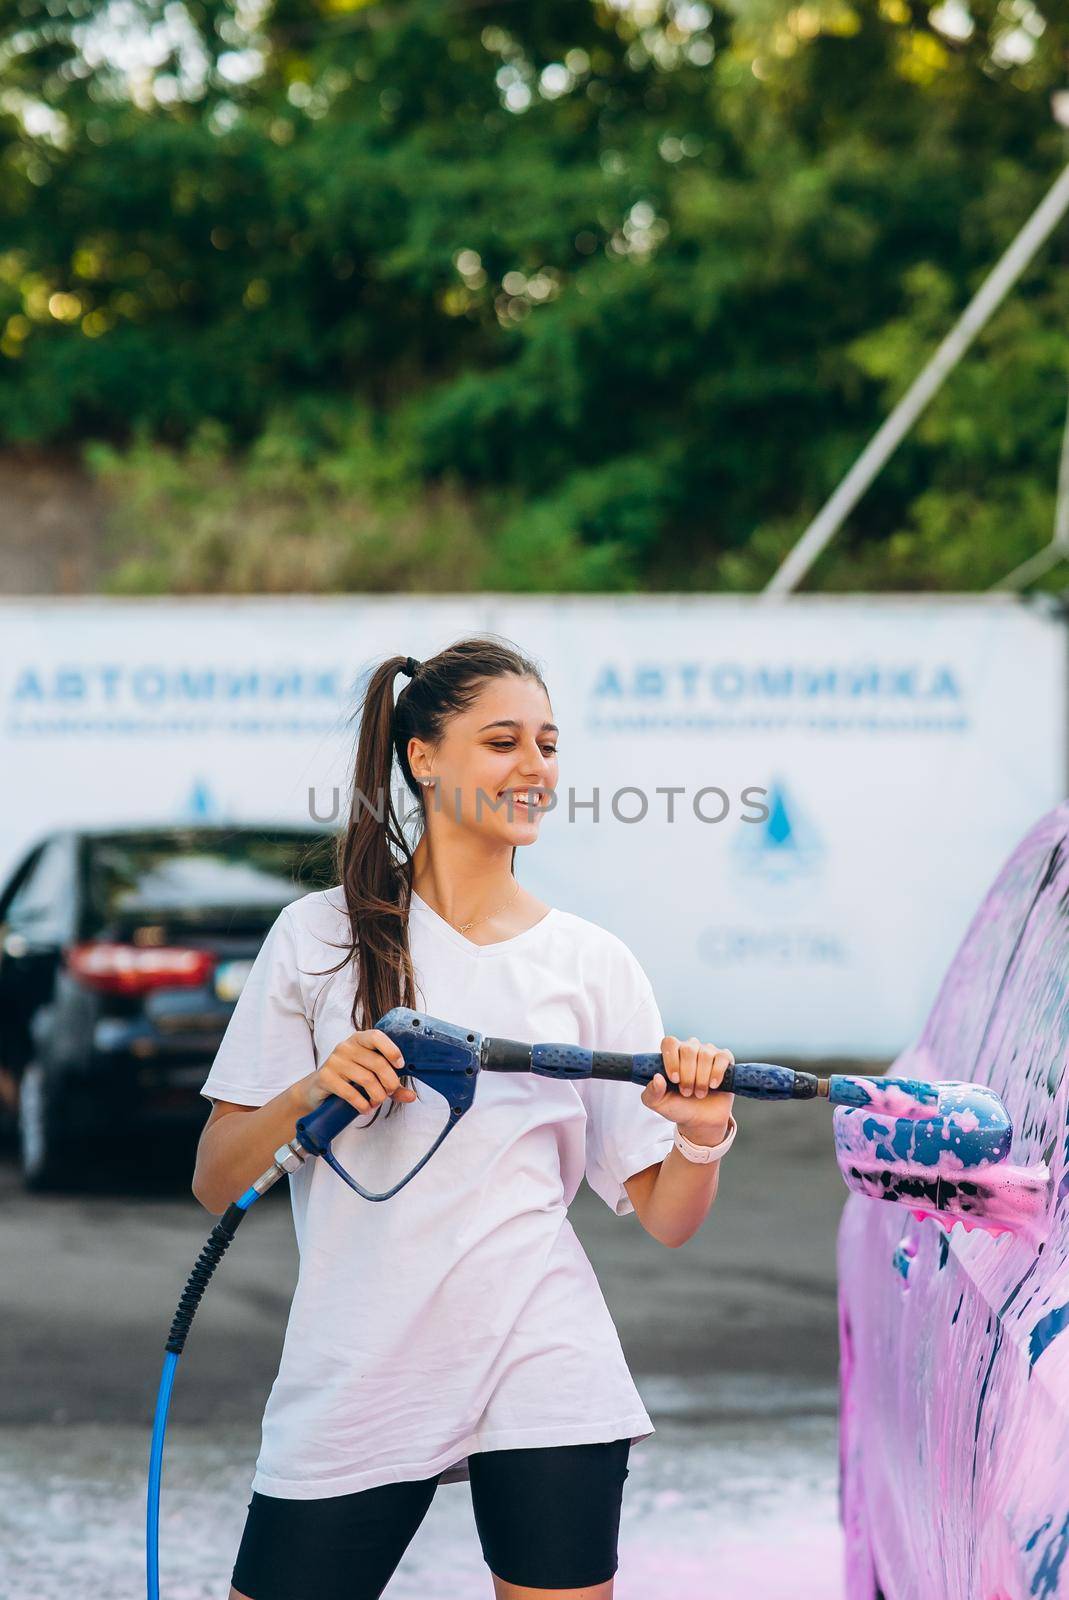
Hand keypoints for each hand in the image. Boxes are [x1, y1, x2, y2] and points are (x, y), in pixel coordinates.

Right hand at [296, 1029, 418, 1115]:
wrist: (316, 1090)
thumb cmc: (349, 1080)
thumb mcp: (371, 1078)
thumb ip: (391, 1085)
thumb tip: (412, 1096)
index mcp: (359, 1040)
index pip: (377, 1036)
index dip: (391, 1050)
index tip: (400, 1065)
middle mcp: (346, 1047)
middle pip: (377, 1063)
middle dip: (389, 1082)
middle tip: (389, 1093)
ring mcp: (334, 1061)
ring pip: (366, 1079)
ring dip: (377, 1096)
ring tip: (377, 1103)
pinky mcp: (326, 1077)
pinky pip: (350, 1092)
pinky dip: (362, 1104)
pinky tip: (365, 1109)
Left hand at [640, 1035, 735, 1146]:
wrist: (701, 1120)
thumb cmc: (678, 1106)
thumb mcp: (659, 1103)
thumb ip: (651, 1093)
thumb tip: (657, 1078)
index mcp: (672, 1054)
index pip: (670, 1043)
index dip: (671, 1060)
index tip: (674, 1080)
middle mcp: (690, 1048)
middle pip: (688, 1049)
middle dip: (688, 1074)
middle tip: (686, 1092)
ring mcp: (708, 1052)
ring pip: (705, 1055)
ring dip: (702, 1078)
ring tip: (699, 1093)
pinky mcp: (724, 1059)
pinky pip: (722, 1057)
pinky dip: (717, 1072)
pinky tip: (713, 1085)